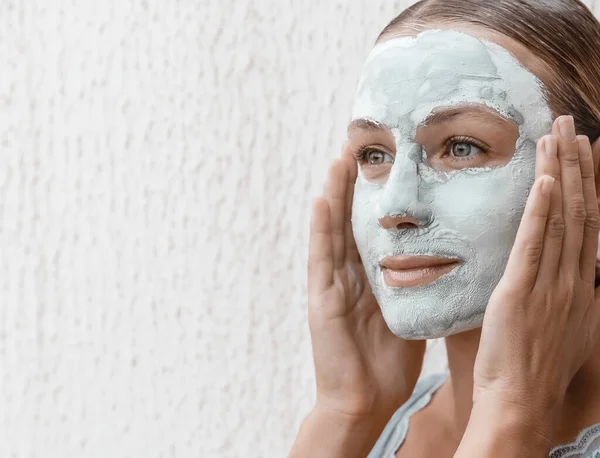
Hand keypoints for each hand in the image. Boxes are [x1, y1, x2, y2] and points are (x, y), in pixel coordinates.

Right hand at [307, 142, 425, 429]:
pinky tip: (322, 199)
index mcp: (366, 279)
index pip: (367, 229)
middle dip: (350, 186)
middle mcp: (346, 276)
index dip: (370, 198)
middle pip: (347, 222)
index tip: (380, 165)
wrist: (366, 399)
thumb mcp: (407, 312)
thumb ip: (413, 284)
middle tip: (355, 148)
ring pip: (331, 231)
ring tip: (338, 160)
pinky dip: (321, 228)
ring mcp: (331, 286)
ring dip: (333, 195)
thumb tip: (442, 260)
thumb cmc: (389, 361)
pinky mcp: (322, 300)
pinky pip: (321, 258)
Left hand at [472, 116, 599, 428]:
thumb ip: (559, 291)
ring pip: (560, 218)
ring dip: (559, 174)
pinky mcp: (521, 291)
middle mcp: (572, 278)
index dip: (587, 184)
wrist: (519, 401)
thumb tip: (557, 268)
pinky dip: (540, 210)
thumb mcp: (558, 323)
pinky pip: (534, 244)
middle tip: (572, 125)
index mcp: (579, 284)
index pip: (588, 222)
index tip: (585, 151)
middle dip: (576, 165)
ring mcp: (550, 284)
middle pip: (579, 210)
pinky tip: (542, 179)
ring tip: (557, 135)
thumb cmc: (532, 364)